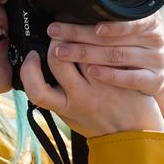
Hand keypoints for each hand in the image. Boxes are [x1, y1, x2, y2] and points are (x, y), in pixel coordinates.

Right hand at [19, 43, 163, 138]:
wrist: (134, 134)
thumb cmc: (99, 123)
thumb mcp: (70, 116)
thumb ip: (55, 96)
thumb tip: (38, 69)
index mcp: (65, 108)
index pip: (37, 90)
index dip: (28, 70)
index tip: (32, 56)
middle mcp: (82, 97)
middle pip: (58, 60)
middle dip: (54, 41)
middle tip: (57, 35)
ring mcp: (103, 86)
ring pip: (84, 50)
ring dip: (77, 34)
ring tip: (76, 28)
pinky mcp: (122, 76)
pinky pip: (108, 50)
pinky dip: (100, 38)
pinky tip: (97, 32)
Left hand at [46, 13, 163, 132]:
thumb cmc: (140, 46)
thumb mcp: (134, 28)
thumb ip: (115, 19)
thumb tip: (73, 7)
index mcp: (148, 20)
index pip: (125, 19)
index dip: (104, 21)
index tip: (77, 19)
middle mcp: (154, 38)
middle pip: (112, 38)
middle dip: (79, 35)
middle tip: (55, 33)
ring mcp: (156, 60)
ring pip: (117, 56)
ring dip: (86, 54)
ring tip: (62, 52)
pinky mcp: (155, 81)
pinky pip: (131, 78)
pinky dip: (110, 75)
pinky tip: (91, 71)